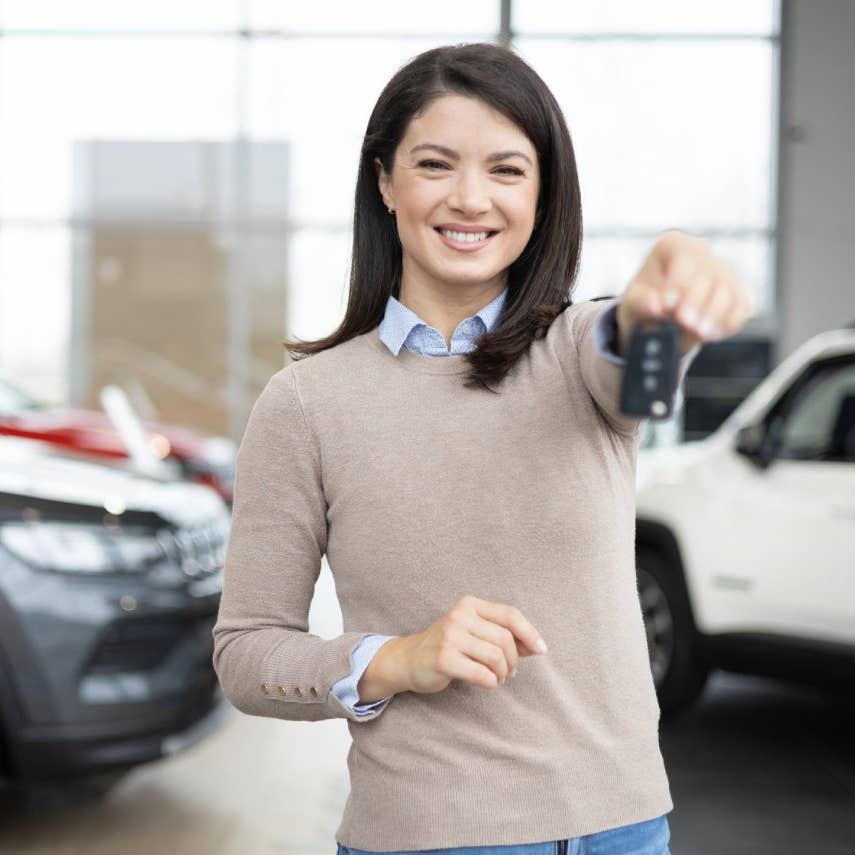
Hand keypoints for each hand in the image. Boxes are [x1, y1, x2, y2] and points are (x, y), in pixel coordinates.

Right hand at [400, 595, 546, 693]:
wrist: (410, 659)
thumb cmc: (450, 647)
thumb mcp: (475, 633)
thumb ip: (504, 636)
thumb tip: (537, 647)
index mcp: (470, 605)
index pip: (509, 614)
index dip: (529, 633)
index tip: (541, 649)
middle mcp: (459, 616)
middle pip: (504, 638)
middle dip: (513, 660)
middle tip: (510, 672)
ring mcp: (450, 636)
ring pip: (495, 656)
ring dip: (503, 672)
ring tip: (498, 678)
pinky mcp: (444, 659)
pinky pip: (481, 674)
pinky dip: (491, 682)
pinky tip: (487, 682)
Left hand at [616, 229, 753, 356]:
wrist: (658, 319)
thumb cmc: (645, 302)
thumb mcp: (633, 302)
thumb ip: (643, 302)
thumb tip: (657, 305)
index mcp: (673, 245)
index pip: (683, 256)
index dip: (679, 281)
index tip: (668, 303)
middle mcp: (702, 253)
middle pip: (707, 274)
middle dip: (696, 301)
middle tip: (685, 322)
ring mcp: (723, 273)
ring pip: (727, 291)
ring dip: (714, 314)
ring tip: (699, 332)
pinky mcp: (737, 294)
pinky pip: (740, 308)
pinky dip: (728, 322)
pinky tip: (712, 334)